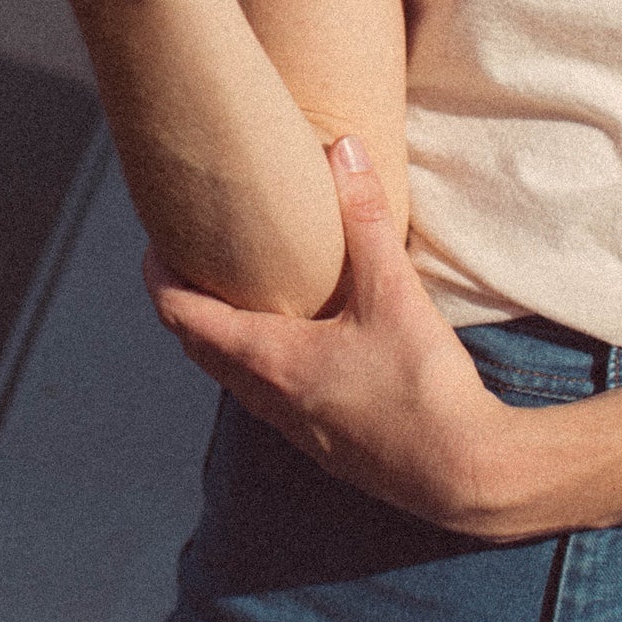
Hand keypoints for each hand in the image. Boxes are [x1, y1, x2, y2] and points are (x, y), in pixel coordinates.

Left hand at [144, 136, 533, 537]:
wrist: (467, 474)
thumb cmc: (424, 387)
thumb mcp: (394, 292)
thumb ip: (365, 218)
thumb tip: (343, 147)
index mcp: (269, 359)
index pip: (182, 316)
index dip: (158, 276)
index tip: (154, 242)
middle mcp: (267, 397)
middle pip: (196, 347)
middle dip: (183, 301)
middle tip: (187, 257)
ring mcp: (293, 426)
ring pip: (231, 375)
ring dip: (219, 335)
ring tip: (234, 292)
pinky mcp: (322, 442)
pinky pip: (266, 396)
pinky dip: (256, 361)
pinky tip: (294, 342)